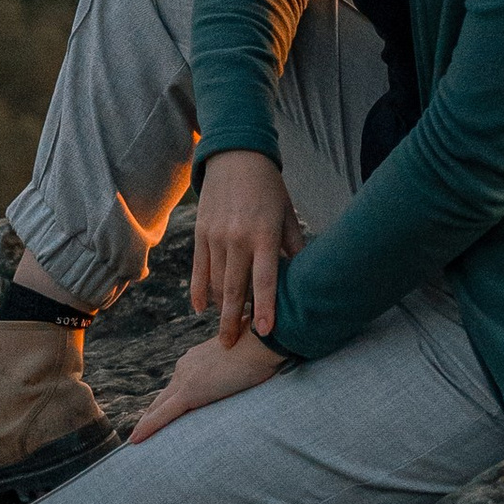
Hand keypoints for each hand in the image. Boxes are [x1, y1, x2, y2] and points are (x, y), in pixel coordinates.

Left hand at [130, 327, 285, 442]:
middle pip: (162, 397)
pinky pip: (164, 414)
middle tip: (136, 435)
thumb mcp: (243, 358)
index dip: (165, 402)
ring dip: (147, 425)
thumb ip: (234, 369)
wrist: (265, 340)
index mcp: (196, 359)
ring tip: (134, 442)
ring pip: (159, 407)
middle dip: (150, 415)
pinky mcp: (191, 391)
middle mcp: (186, 366)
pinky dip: (148, 427)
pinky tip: (135, 440)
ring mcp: (186, 378)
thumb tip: (242, 378)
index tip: (156, 415)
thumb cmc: (262, 347)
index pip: (176, 386)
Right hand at [193, 149, 298, 345]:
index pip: (265, 280)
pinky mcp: (200, 232)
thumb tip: (305, 279)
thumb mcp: (286, 215)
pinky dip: (199, 290)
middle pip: (234, 289)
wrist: (236, 156)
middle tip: (231, 347)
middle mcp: (237, 238)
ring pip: (214, 282)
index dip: (265, 307)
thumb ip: (294, 247)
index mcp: (263, 235)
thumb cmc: (269, 188)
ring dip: (218, 309)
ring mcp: (215, 236)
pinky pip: (198, 268)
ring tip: (224, 332)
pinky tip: (201, 307)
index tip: (264, 332)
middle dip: (232, 321)